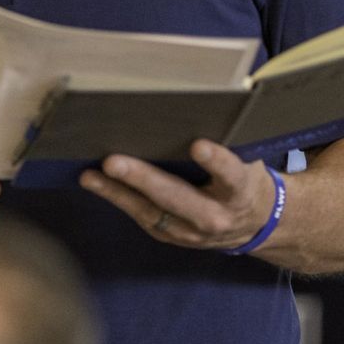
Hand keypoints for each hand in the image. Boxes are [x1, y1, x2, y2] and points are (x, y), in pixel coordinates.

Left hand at [80, 140, 273, 250]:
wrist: (253, 224)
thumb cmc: (243, 178)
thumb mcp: (247, 160)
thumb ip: (226, 144)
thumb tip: (191, 108)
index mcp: (239, 192)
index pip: (231, 175)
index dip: (216, 162)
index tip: (198, 146)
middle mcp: (215, 217)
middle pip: (178, 197)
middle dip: (143, 180)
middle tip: (113, 163)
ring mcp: (191, 232)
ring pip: (151, 212)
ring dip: (117, 192)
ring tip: (90, 176)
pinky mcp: (171, 235)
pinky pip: (141, 216)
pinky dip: (117, 198)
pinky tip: (96, 182)